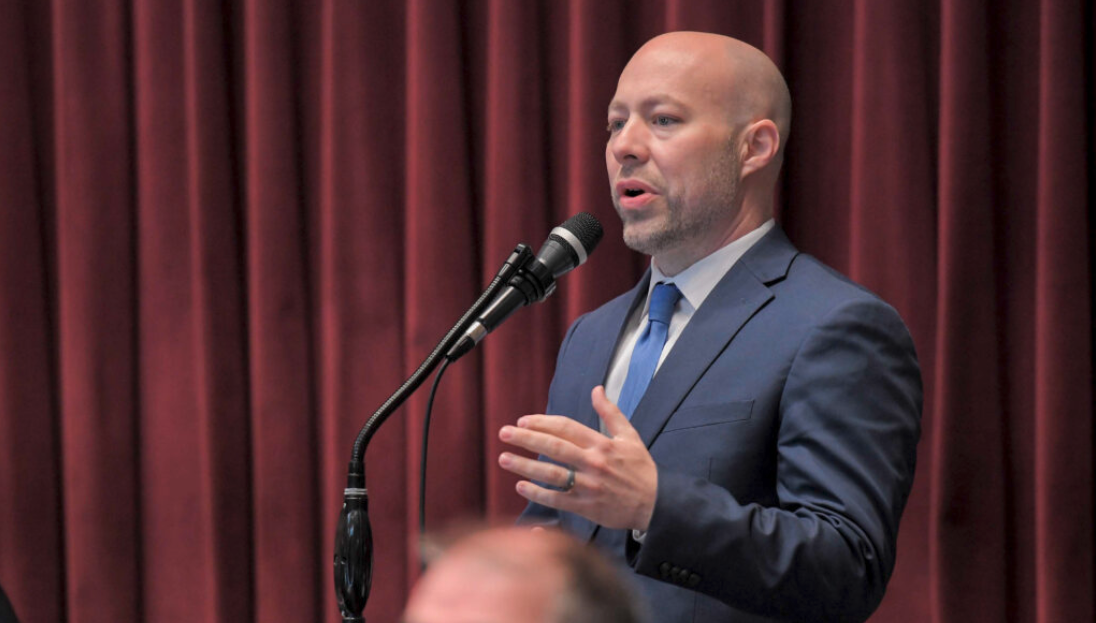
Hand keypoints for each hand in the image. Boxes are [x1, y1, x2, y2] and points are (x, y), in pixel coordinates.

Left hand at [498, 385, 657, 530]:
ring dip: (525, 466)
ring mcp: (588, 486)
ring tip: (503, 459)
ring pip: (551, 474)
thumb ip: (611, 413)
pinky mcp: (586, 507)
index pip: (566, 428)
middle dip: (526, 439)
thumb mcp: (630, 436)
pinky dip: (538, 493)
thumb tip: (597, 389)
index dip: (542, 422)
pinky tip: (521, 486)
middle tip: (504, 433)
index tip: (523, 421)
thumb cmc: (641, 469)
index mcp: (602, 444)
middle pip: (554, 447)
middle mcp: (593, 463)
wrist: (656, 504)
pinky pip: (557, 499)